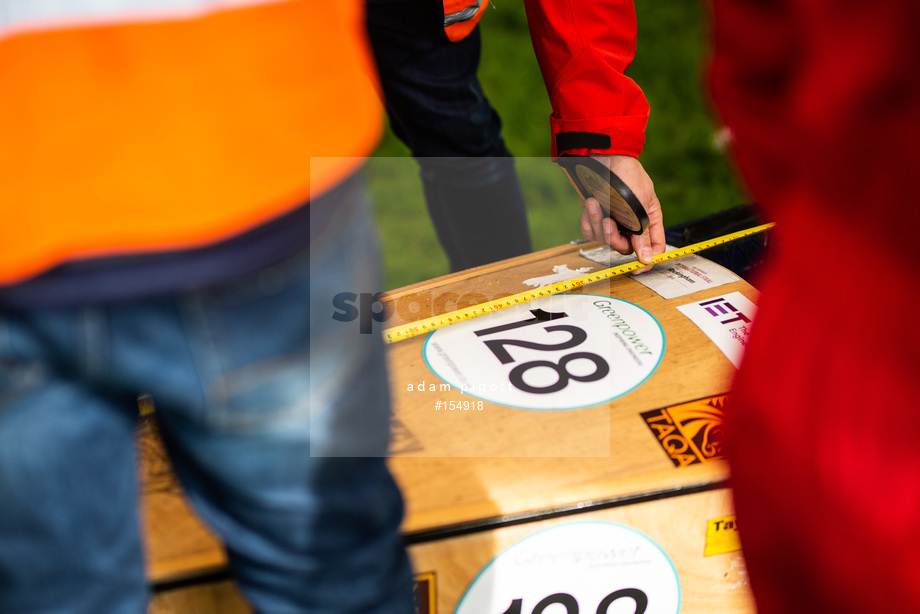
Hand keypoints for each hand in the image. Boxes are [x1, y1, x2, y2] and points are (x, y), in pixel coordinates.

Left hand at [579, 154, 663, 273]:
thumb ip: (642, 234)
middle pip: (624, 247)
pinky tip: (590, 203)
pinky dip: (588, 219)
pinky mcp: (595, 216)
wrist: (602, 157)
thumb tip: (648, 258)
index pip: (652, 248)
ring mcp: (612, 220)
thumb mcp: (639, 206)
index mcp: (649, 220)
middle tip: (609, 221)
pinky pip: (590, 230)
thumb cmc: (627, 177)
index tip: (637, 268)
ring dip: (597, 222)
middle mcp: (631, 223)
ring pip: (604, 239)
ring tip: (595, 203)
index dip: (646, 259)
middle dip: (614, 237)